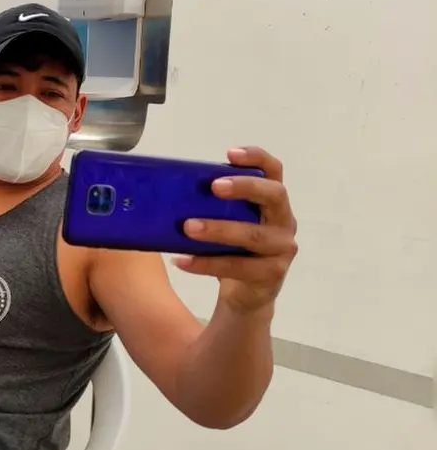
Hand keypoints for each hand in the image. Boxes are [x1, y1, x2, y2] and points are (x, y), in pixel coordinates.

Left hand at [174, 147, 298, 313]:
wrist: (246, 296)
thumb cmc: (233, 249)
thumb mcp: (228, 222)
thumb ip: (213, 205)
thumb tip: (166, 189)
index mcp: (273, 202)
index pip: (274, 171)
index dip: (257, 158)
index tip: (230, 153)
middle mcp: (284, 222)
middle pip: (274, 195)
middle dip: (244, 187)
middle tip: (214, 186)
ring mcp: (281, 249)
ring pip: (253, 236)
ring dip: (219, 229)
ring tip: (187, 227)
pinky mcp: (271, 275)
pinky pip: (237, 267)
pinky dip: (206, 263)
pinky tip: (182, 260)